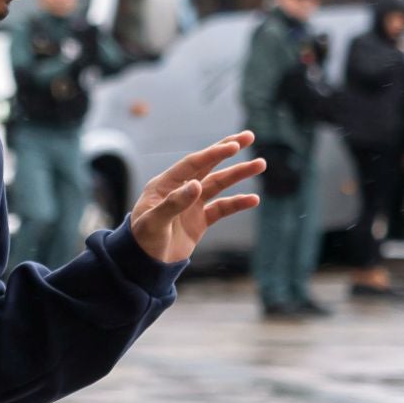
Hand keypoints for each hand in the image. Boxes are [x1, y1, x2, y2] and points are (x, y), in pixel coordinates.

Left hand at [129, 132, 264, 263]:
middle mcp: (180, 190)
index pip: (193, 164)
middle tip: (249, 137)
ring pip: (218, 184)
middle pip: (207, 166)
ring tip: (261, 164)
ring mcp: (191, 205)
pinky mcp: (199, 221)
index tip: (234, 146)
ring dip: (238, 174)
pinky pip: (222, 208)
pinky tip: (253, 199)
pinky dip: (237, 203)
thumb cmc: (142, 241)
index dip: (213, 154)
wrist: (143, 265)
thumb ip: (174, 203)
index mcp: (165, 185)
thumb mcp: (154, 223)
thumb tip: (196, 184)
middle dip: (228, 151)